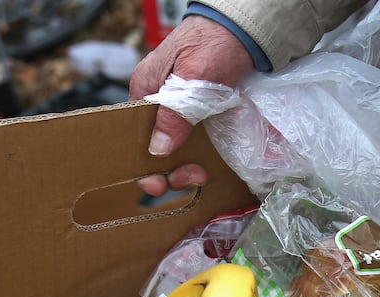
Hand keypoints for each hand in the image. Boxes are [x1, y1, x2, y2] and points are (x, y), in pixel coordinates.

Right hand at [129, 15, 254, 195]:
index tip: (159, 183)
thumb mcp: (194, 78)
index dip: (144, 164)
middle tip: (194, 177)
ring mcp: (179, 109)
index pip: (134, 136)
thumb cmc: (215, 42)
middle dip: (170, 170)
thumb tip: (158, 149)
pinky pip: (194, 142)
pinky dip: (201, 156)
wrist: (245, 30)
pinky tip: (210, 164)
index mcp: (145, 90)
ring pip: (175, 150)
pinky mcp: (199, 114)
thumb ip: (175, 113)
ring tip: (203, 173)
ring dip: (187, 167)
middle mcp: (158, 103)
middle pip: (155, 148)